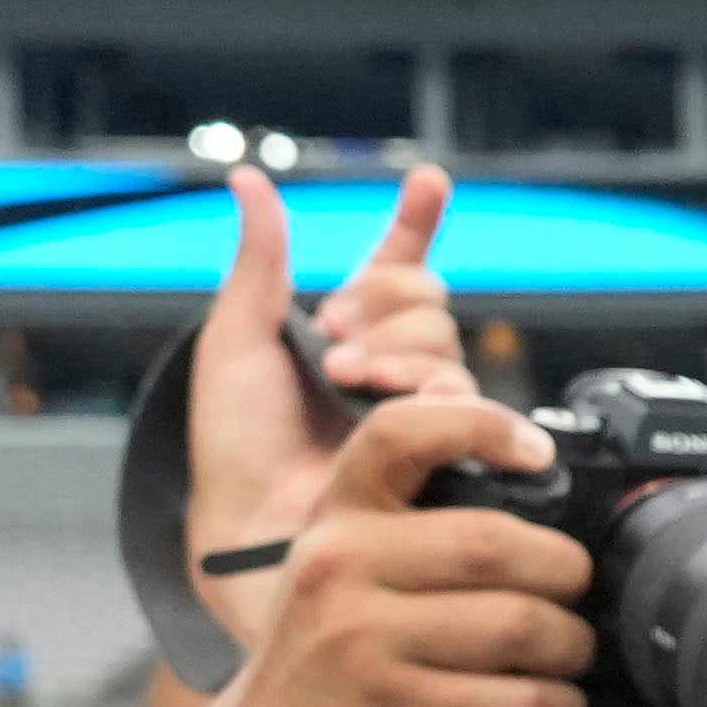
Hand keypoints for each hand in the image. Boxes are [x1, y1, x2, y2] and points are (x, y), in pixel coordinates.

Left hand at [179, 163, 474, 657]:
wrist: (261, 526)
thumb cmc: (236, 451)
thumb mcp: (236, 344)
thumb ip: (260, 264)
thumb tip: (250, 181)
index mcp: (345, 338)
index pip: (393, 269)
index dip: (414, 224)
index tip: (427, 181)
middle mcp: (393, 372)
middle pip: (427, 305)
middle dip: (382, 311)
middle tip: (335, 347)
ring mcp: (427, 416)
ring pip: (447, 351)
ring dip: (400, 354)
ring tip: (354, 383)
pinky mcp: (456, 457)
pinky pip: (470, 405)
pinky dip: (441, 392)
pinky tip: (415, 401)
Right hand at [201, 373, 590, 706]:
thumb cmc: (326, 662)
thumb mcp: (340, 573)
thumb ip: (413, 533)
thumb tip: (537, 505)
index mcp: (335, 518)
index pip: (400, 434)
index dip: (480, 426)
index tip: (538, 452)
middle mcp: (342, 567)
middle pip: (495, 543)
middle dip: (564, 572)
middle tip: (575, 597)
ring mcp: (366, 640)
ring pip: (521, 623)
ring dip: (571, 646)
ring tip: (566, 655)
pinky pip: (522, 701)